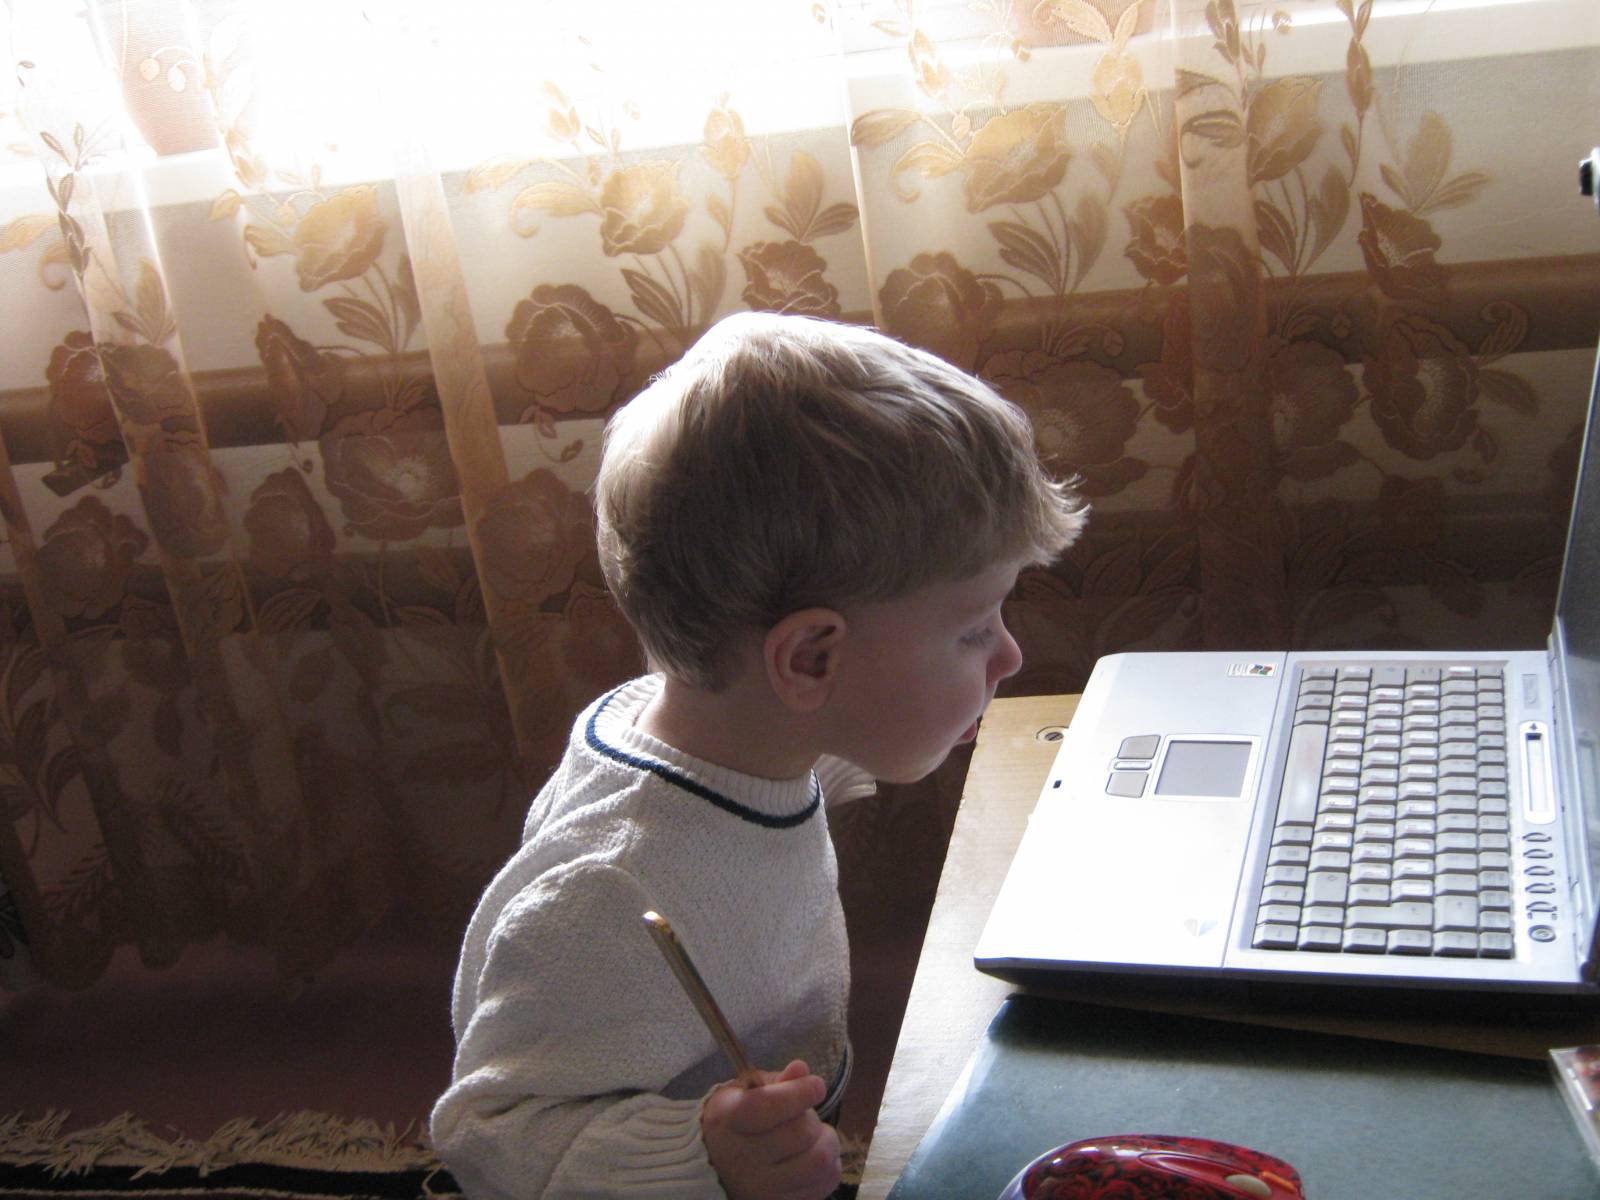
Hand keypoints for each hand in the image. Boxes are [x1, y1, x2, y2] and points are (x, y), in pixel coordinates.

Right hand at [702, 1059, 840, 1199]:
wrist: (715, 1167)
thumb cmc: (736, 1122)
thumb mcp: (746, 1093)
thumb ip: (776, 1081)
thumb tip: (801, 1069)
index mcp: (728, 1121)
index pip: (768, 1107)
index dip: (799, 1093)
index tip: (816, 1085)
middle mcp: (741, 1158)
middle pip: (800, 1133)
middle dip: (812, 1117)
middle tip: (805, 1115)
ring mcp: (761, 1188)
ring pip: (819, 1161)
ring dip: (827, 1142)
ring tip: (816, 1136)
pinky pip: (825, 1183)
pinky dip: (830, 1166)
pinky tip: (815, 1156)